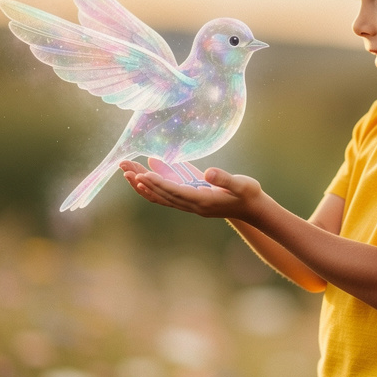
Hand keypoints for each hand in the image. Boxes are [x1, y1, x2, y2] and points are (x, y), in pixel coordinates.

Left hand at [118, 159, 263, 221]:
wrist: (252, 208)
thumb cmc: (248, 194)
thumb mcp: (241, 184)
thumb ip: (225, 179)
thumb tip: (209, 172)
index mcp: (203, 201)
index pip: (176, 192)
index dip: (158, 183)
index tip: (142, 175)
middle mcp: (193, 205)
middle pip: (163, 194)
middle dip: (143, 181)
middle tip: (125, 168)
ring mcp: (191, 205)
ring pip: (162, 196)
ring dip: (144, 185)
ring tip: (127, 172)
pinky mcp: (191, 200)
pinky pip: (167, 195)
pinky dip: (154, 187)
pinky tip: (144, 176)